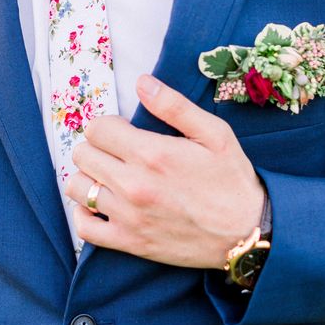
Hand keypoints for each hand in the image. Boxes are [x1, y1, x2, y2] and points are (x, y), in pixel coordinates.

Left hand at [65, 74, 264, 268]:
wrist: (247, 233)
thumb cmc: (232, 180)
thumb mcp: (214, 133)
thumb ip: (174, 106)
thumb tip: (142, 82)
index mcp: (151, 154)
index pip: (96, 129)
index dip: (109, 125)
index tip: (125, 132)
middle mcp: (133, 185)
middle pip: (83, 155)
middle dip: (97, 147)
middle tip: (119, 153)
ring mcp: (128, 216)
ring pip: (76, 187)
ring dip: (89, 177)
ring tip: (110, 177)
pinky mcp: (128, 242)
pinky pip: (83, 227)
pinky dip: (85, 214)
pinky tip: (101, 205)